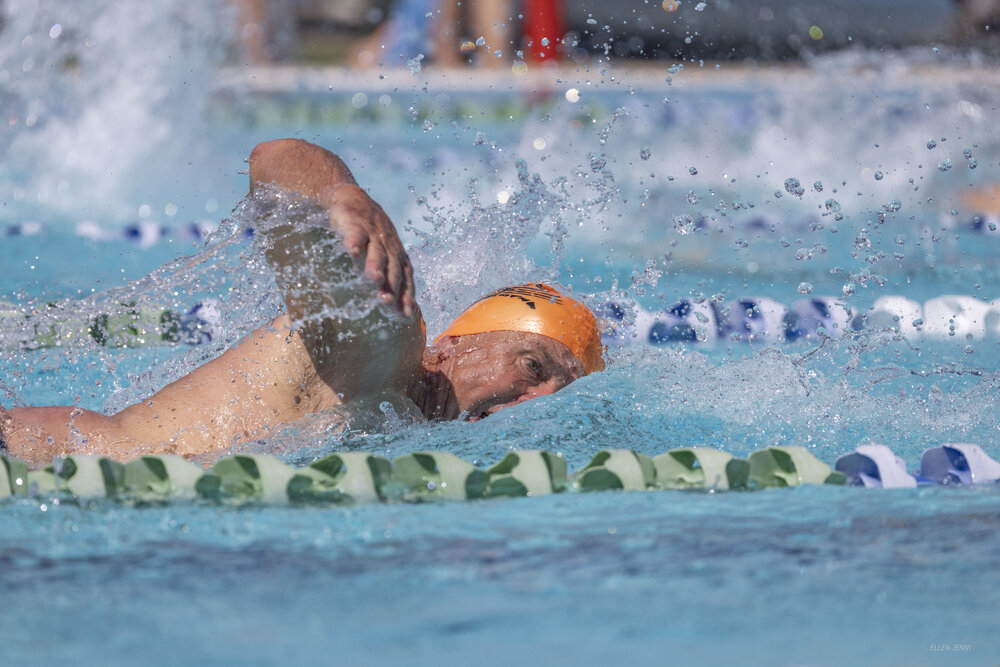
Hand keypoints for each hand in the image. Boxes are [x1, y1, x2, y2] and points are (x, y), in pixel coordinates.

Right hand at [322, 183, 414, 316]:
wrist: (352, 198)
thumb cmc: (370, 233)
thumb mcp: (383, 253)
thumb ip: (389, 276)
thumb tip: (397, 308)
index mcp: (397, 255)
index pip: (405, 278)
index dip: (406, 294)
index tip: (404, 314)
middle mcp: (388, 245)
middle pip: (392, 267)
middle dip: (391, 285)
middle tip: (386, 302)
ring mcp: (373, 233)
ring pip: (376, 251)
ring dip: (375, 265)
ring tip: (374, 278)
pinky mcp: (356, 221)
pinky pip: (356, 232)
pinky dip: (355, 241)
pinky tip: (351, 252)